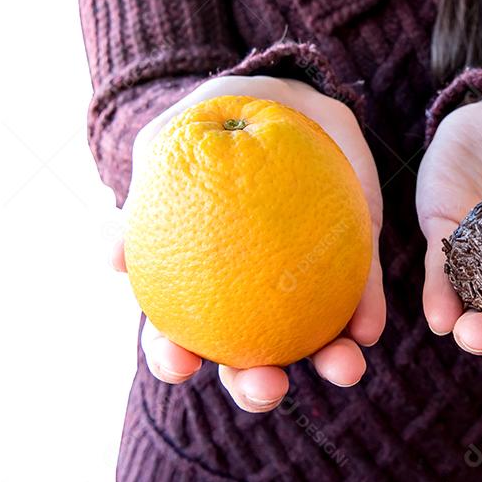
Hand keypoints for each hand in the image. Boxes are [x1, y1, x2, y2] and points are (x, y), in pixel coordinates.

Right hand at [111, 76, 382, 411]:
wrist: (285, 94)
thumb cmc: (215, 122)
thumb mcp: (172, 144)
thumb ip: (144, 195)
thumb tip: (113, 259)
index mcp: (199, 279)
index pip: (177, 331)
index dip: (172, 357)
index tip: (178, 365)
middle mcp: (253, 294)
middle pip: (247, 357)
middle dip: (255, 387)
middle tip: (265, 387)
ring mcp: (306, 283)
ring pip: (313, 340)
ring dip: (328, 362)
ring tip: (343, 367)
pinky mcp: (353, 262)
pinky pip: (362, 293)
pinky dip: (366, 313)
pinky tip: (368, 327)